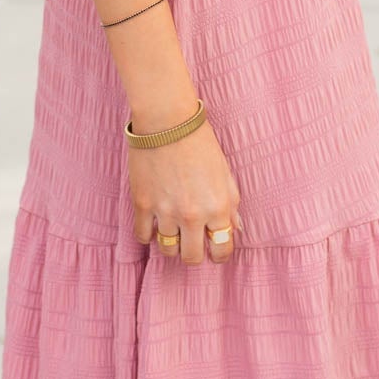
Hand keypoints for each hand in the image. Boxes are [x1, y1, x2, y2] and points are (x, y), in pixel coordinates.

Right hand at [129, 118, 239, 264]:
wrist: (167, 121)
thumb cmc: (200, 143)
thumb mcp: (225, 173)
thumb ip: (231, 204)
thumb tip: (236, 228)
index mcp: (218, 207)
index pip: (222, 249)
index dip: (220, 253)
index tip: (215, 249)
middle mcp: (192, 215)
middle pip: (192, 257)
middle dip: (194, 253)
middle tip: (192, 241)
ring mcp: (165, 212)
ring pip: (167, 250)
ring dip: (172, 242)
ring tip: (173, 227)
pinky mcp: (142, 205)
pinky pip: (143, 236)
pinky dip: (149, 234)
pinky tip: (154, 223)